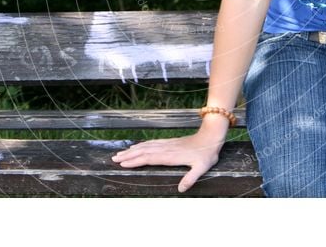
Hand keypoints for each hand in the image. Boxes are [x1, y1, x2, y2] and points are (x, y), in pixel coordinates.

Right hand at [111, 130, 225, 192]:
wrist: (211, 136)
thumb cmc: (206, 153)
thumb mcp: (202, 168)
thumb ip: (191, 178)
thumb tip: (180, 189)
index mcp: (170, 156)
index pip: (148, 158)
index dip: (135, 161)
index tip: (122, 164)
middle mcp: (165, 149)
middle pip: (142, 151)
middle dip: (128, 155)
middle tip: (114, 159)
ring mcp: (166, 144)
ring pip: (145, 146)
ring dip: (132, 150)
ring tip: (120, 153)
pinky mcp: (169, 142)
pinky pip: (151, 143)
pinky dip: (141, 145)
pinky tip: (137, 147)